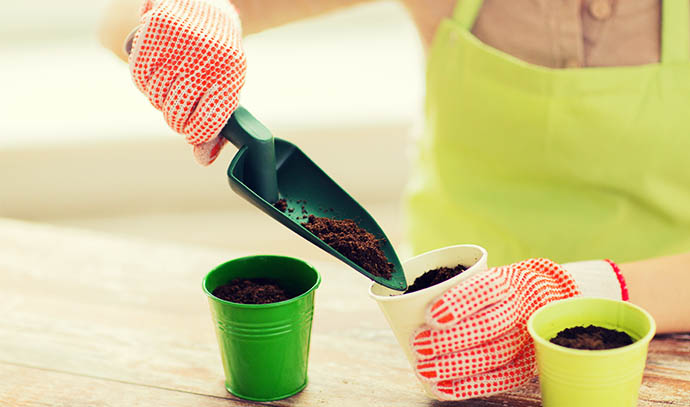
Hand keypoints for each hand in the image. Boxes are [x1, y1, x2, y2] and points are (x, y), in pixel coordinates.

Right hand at [128, 0, 245, 164]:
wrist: (209, 5)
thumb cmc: (219, 58)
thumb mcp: (225, 90)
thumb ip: (216, 128)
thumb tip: (202, 161)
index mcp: (229, 78)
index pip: (206, 124)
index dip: (196, 134)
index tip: (193, 130)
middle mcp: (205, 61)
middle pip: (176, 115)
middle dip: (176, 117)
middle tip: (181, 104)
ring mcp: (179, 46)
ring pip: (154, 97)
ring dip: (159, 98)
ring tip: (172, 82)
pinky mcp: (156, 31)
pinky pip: (138, 77)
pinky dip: (145, 81)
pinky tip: (157, 71)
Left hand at [410, 259, 580, 399]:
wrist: (543, 300)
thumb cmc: (495, 289)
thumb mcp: (479, 274)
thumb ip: (448, 286)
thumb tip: (398, 300)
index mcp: (506, 282)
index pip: (485, 289)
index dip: (457, 303)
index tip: (429, 315)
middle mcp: (519, 310)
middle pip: (487, 327)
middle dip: (448, 340)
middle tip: (417, 343)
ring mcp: (526, 339)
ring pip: (492, 355)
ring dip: (453, 365)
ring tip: (423, 368)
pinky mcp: (526, 365)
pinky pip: (499, 379)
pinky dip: (467, 386)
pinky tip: (441, 388)